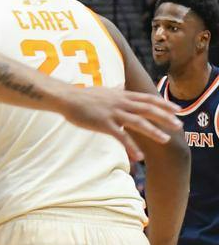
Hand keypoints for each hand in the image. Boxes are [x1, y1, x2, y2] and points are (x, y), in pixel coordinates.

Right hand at [56, 87, 178, 159]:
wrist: (66, 98)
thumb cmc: (82, 96)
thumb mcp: (103, 92)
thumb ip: (115, 92)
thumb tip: (119, 88)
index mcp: (122, 95)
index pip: (148, 99)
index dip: (164, 104)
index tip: (177, 109)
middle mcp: (121, 103)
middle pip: (148, 109)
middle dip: (166, 118)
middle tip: (179, 126)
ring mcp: (113, 113)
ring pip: (139, 122)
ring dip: (154, 131)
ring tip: (166, 140)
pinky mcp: (104, 124)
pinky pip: (121, 137)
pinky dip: (131, 147)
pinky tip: (139, 156)